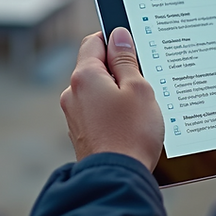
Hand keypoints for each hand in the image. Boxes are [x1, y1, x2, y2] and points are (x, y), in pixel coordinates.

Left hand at [60, 28, 164, 171]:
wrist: (117, 179)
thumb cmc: (131, 134)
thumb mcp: (138, 88)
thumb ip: (126, 59)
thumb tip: (119, 36)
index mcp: (84, 76)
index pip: (94, 41)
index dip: (115, 41)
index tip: (134, 49)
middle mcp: (72, 93)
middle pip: (96, 67)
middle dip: (119, 71)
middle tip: (143, 83)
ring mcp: (74, 115)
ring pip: (97, 91)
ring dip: (117, 93)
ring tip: (139, 109)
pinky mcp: (81, 133)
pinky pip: (97, 112)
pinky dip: (112, 112)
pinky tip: (129, 125)